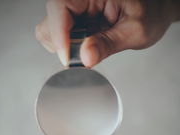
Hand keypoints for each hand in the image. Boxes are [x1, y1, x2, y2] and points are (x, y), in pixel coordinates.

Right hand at [35, 0, 179, 66]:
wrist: (154, 12)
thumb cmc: (150, 13)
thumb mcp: (134, 30)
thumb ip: (108, 44)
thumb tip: (85, 58)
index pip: (60, 6)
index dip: (59, 34)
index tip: (68, 58)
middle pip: (51, 22)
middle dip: (65, 45)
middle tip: (88, 53)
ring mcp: (75, 9)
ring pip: (50, 31)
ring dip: (67, 47)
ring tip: (93, 46)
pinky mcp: (75, 21)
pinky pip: (59, 37)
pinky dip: (70, 48)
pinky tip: (89, 45)